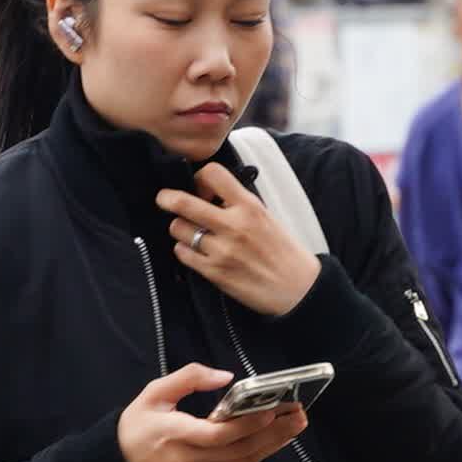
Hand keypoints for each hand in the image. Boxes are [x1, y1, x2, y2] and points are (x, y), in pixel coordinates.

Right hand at [118, 364, 309, 461]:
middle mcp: (191, 459)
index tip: (273, 409)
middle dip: (274, 432)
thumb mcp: (154, 393)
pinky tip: (273, 440)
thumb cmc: (135, 425)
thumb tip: (225, 377)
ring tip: (295, 426)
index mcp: (176, 435)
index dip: (248, 424)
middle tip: (300, 415)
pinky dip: (258, 454)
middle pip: (240, 450)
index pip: (219, 434)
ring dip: (272, 445)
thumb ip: (188, 378)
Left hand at [158, 163, 322, 316]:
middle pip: (184, 203)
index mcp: (249, 206)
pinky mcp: (213, 271)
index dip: (198, 177)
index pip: (213, 174)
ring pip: (178, 229)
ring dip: (179, 228)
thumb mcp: (265, 217)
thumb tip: (209, 194)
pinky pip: (182, 253)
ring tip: (190, 232)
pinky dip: (183, 250)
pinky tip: (194, 250)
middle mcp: (233, 225)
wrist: (297, 288)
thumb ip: (238, 204)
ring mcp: (221, 249)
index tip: (198, 186)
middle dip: (167, 198)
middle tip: (163, 198)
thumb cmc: (283, 251)